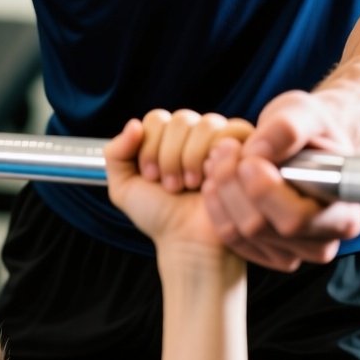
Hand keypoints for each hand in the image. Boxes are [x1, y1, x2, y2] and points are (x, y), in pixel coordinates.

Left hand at [106, 118, 225, 251]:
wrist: (188, 240)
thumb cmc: (159, 216)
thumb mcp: (123, 187)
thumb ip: (115, 153)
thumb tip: (134, 124)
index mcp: (167, 139)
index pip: (157, 119)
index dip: (150, 147)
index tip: (151, 177)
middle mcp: (194, 136)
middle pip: (181, 119)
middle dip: (170, 155)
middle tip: (170, 186)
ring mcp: (220, 142)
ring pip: (206, 124)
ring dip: (191, 158)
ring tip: (189, 185)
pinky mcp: (244, 150)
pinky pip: (232, 131)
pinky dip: (215, 155)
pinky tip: (210, 178)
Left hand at [202, 91, 359, 271]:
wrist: (300, 148)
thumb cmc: (308, 131)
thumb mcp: (305, 113)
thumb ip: (288, 127)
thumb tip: (258, 151)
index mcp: (343, 214)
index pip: (297, 218)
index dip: (264, 189)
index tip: (248, 156)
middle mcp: (321, 244)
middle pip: (260, 227)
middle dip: (233, 183)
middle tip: (226, 147)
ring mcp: (291, 254)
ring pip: (239, 231)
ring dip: (221, 189)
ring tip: (220, 156)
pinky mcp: (263, 254)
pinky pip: (228, 236)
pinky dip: (216, 204)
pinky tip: (217, 178)